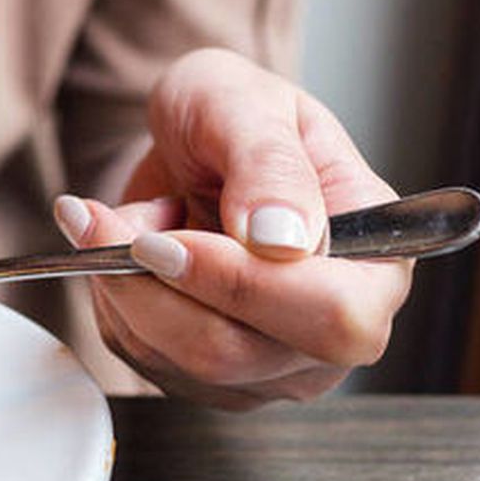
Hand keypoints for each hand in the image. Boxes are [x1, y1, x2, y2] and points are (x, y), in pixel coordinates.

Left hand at [53, 48, 411, 408]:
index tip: (162, 237)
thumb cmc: (233, 115)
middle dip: (152, 284)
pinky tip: (124, 249)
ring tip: (125, 217)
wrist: (189, 141)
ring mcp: (267, 364)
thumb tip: (281, 240)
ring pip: (174, 359)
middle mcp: (331, 332)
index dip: (239, 284)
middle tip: (102, 219)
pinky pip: (139, 353)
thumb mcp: (246, 105)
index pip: (331, 316)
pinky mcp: (204, 375)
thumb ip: (269, 166)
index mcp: (377, 264)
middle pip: (234, 352)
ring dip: (121, 281)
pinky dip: (111, 295)